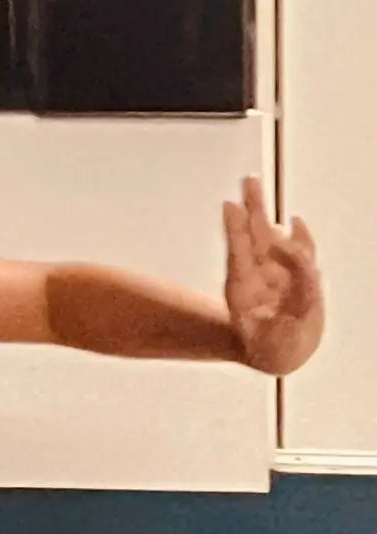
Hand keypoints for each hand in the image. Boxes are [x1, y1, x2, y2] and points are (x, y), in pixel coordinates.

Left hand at [223, 177, 323, 376]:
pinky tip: (295, 223)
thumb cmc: (266, 343)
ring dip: (264, 213)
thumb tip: (304, 272)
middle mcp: (258, 275)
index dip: (235, 230)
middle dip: (252, 207)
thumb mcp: (268, 332)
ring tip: (253, 187)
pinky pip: (299, 253)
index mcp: (242, 288)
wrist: (277, 353)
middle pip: (254, 235)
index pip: (238, 252)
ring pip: (271, 238)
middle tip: (247, 180)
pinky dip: (299, 239)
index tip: (230, 206)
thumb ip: (287, 300)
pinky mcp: (294, 277)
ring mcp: (275, 273)